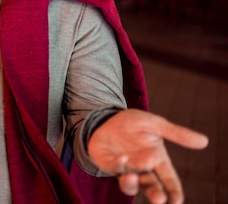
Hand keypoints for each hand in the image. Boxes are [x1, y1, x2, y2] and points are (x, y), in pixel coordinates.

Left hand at [88, 109, 207, 203]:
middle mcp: (142, 168)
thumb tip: (204, 141)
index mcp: (157, 160)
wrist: (109, 117)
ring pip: (130, 185)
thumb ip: (177, 134)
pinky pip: (113, 169)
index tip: (177, 201)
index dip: (174, 192)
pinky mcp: (108, 163)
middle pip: (151, 187)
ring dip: (131, 184)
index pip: (169, 180)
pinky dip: (117, 165)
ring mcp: (125, 168)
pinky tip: (122, 158)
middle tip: (159, 199)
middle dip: (155, 194)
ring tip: (133, 177)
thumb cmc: (135, 123)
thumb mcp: (156, 125)